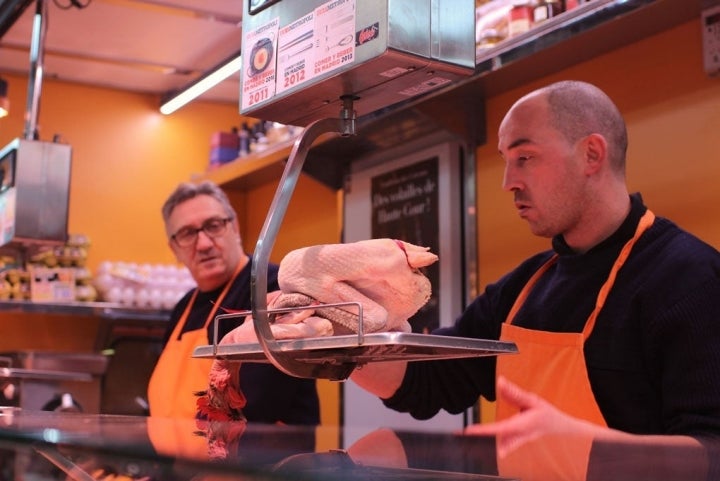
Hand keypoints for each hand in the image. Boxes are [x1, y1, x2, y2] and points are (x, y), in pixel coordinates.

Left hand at [462, 376, 601, 457]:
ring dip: (482, 445)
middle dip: (478, 442)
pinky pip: (500, 447)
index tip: (469, 431)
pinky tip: (475, 441)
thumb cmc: (546, 414)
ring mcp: (516, 443)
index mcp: (521, 426)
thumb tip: (500, 382)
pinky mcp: (513, 443)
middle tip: (458, 437)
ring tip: (462, 439)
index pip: (499, 429)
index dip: (484, 431)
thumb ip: (515, 393)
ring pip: (496, 448)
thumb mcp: (532, 400)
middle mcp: (517, 437)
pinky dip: (488, 444)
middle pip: (494, 443)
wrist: (558, 428)